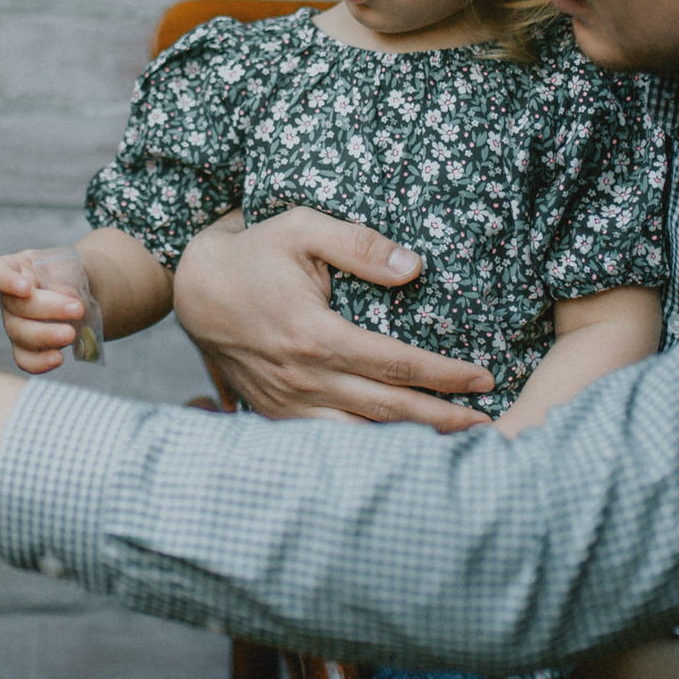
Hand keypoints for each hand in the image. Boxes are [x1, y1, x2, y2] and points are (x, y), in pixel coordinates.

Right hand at [0, 247, 85, 373]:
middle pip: (16, 306)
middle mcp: (9, 298)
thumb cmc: (68, 275)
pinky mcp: (24, 347)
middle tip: (78, 309)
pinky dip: (40, 361)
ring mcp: (14, 324)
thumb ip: (65, 277)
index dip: (6, 281)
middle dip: (49, 309)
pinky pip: (25, 359)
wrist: (80, 294)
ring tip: (71, 334)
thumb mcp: (69, 266)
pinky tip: (58, 358)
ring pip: (20, 334)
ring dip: (47, 335)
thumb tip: (64, 296)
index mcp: (16, 269)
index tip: (26, 287)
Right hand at [172, 210, 494, 430]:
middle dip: (442, 419)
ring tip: (451, 444)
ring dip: (407, 442)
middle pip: (387, 409)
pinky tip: (393, 449)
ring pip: (357, 433)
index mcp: (316, 335)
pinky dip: (362, 447)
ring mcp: (284, 400)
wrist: (192, 287)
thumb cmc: (253, 252)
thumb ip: (360, 244)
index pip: (397, 364)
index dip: (445, 374)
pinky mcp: (271, 410)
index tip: (483, 378)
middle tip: (485, 424)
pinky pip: (324, 438)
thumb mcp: (303, 228)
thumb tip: (414, 268)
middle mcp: (302, 377)